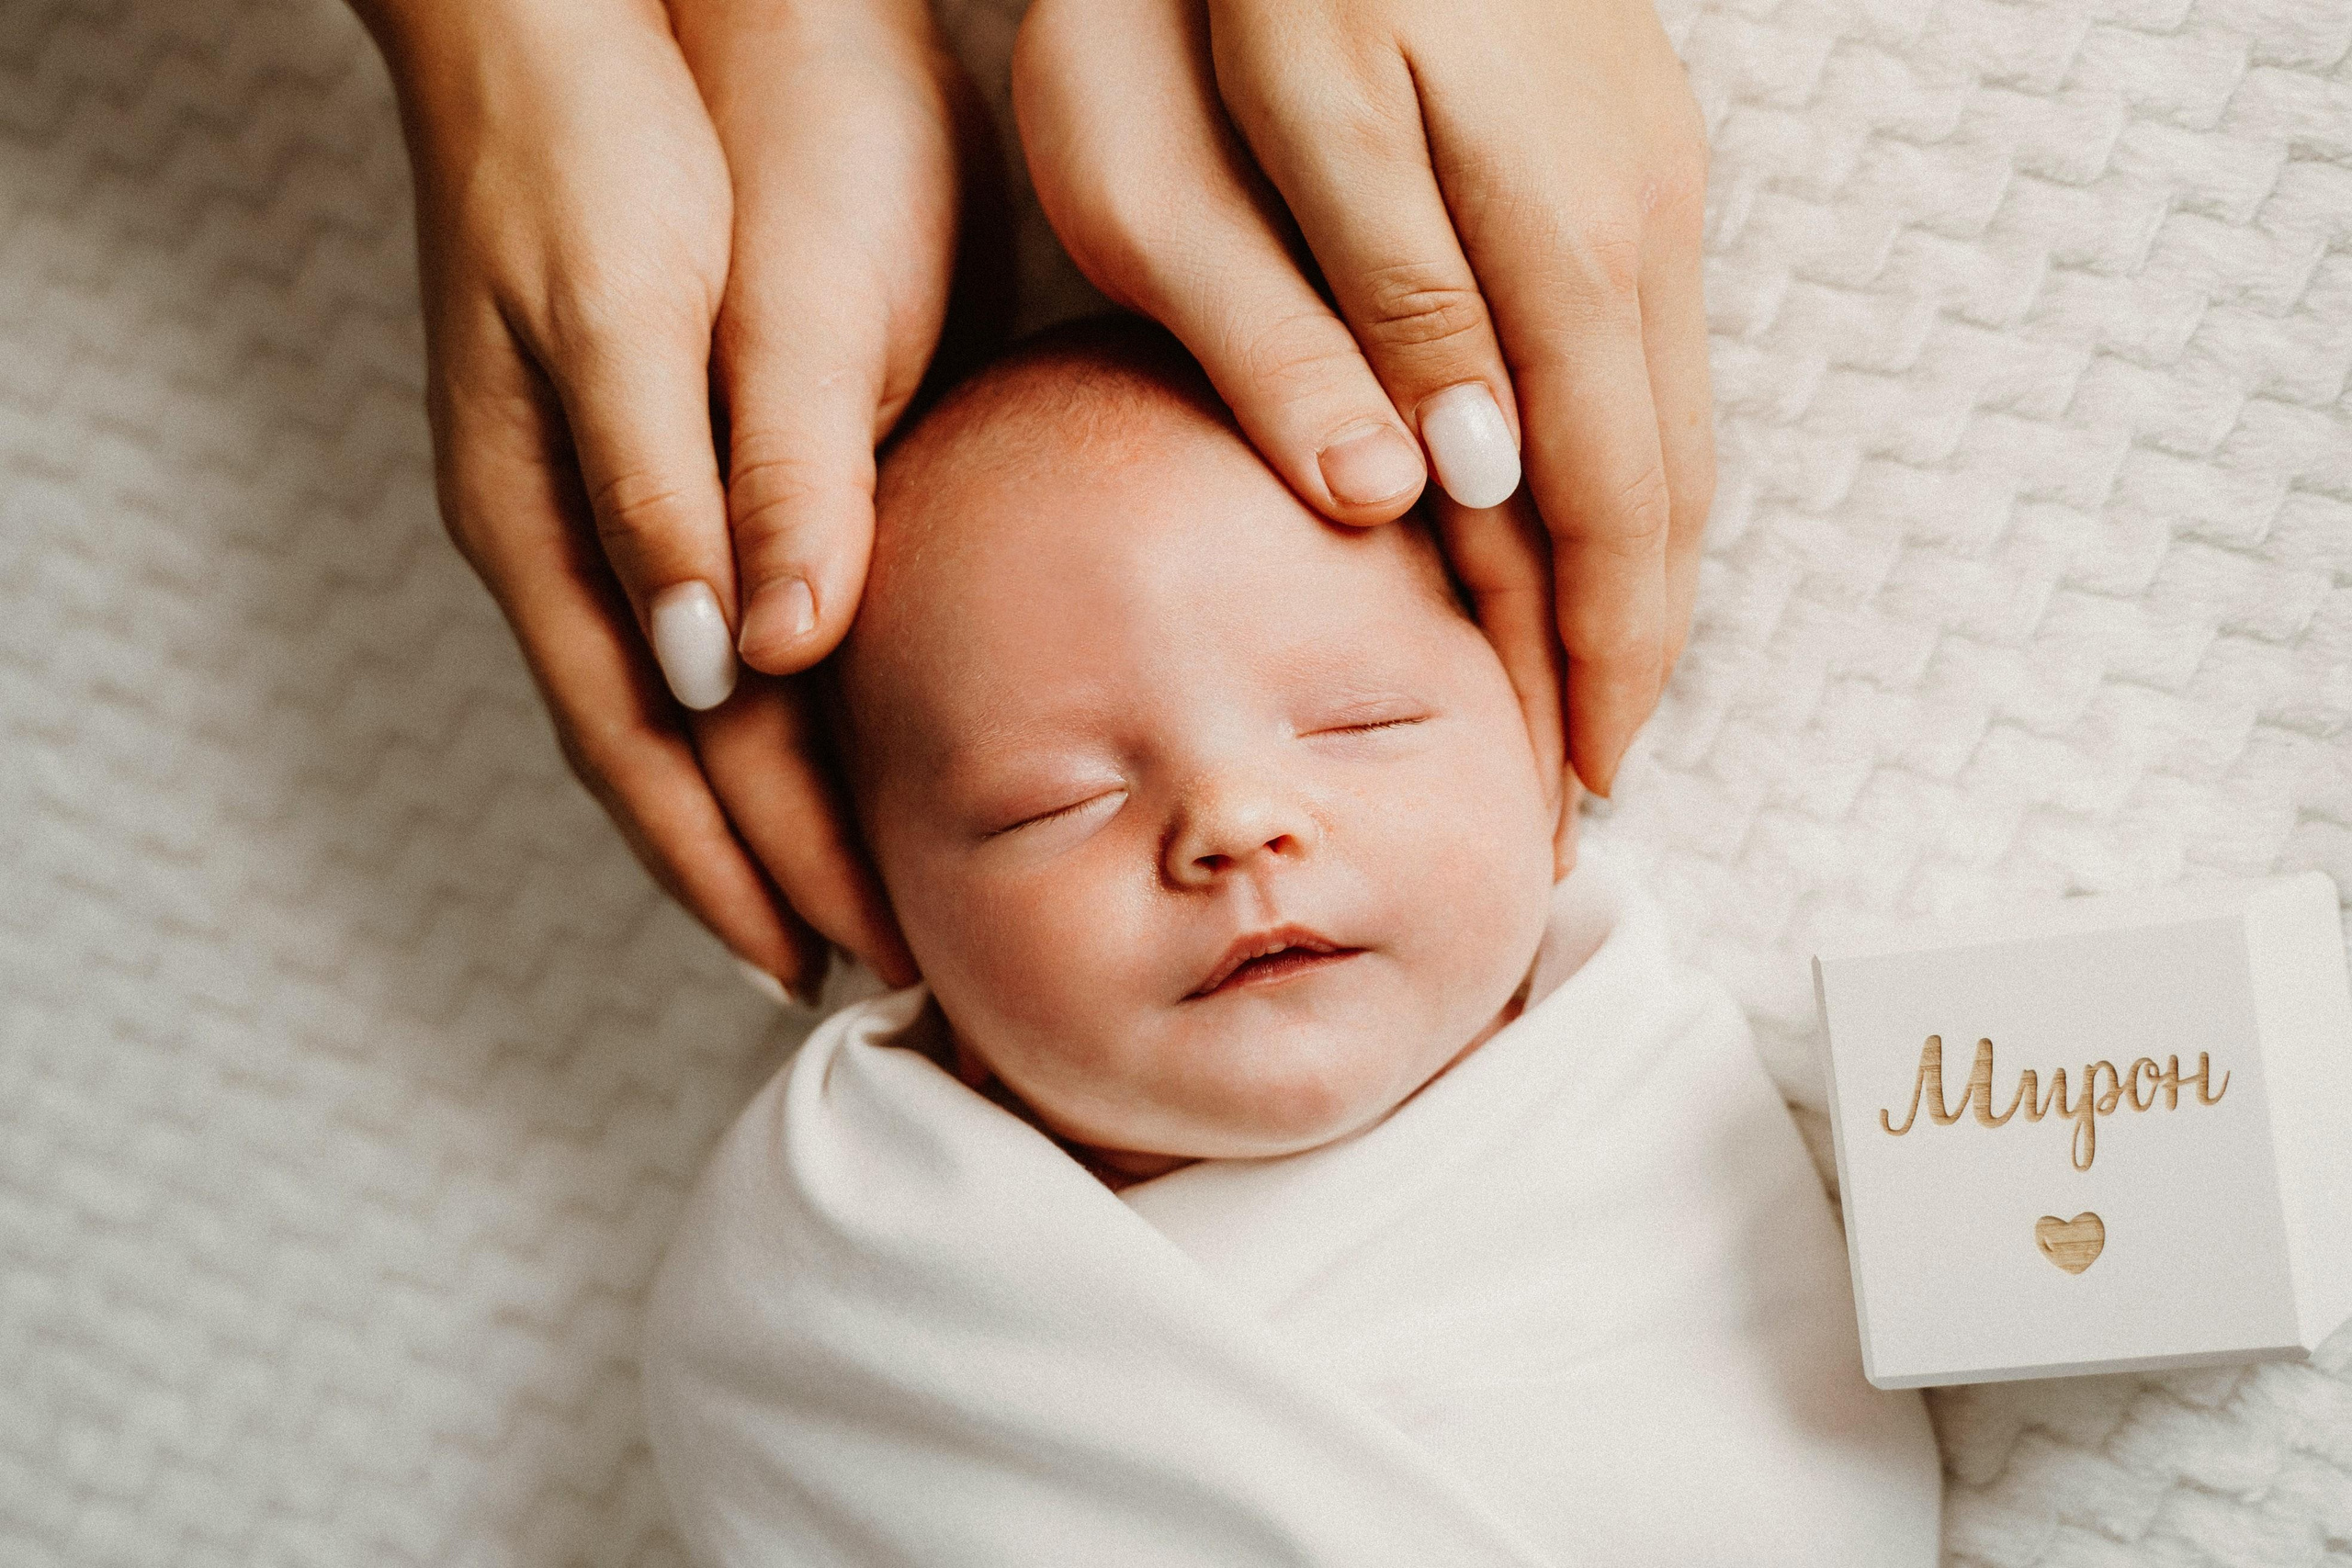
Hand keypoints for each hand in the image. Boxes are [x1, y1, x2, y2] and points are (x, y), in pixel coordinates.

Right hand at [356, 0, 935, 996]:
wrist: (565, 21)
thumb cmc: (590, 150)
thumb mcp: (632, 311)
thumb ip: (680, 491)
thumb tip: (730, 664)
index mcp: (552, 529)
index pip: (657, 745)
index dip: (738, 859)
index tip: (830, 952)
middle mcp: (575, 543)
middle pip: (669, 756)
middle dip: (755, 870)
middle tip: (857, 965)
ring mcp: (613, 509)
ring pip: (693, 708)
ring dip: (764, 810)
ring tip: (843, 894)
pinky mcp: (666, 463)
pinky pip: (719, 631)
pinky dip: (775, 712)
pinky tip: (825, 735)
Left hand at [1012, 0, 1712, 801]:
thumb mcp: (1253, 128)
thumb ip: (1348, 313)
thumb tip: (1433, 494)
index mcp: (1550, 243)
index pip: (1607, 515)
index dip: (1596, 665)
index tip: (1574, 787)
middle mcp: (1636, 222)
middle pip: (1663, 491)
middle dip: (1629, 646)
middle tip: (1586, 777)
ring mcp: (1644, 177)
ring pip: (1669, 424)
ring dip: (1637, 567)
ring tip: (1588, 682)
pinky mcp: (1617, 144)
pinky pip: (1644, 352)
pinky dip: (1621, 466)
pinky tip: (1571, 509)